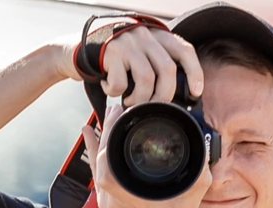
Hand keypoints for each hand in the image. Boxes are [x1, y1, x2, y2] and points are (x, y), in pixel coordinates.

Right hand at [55, 23, 203, 103]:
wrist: (76, 48)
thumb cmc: (113, 59)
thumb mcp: (138, 54)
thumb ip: (155, 64)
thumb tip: (176, 99)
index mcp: (156, 35)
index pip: (184, 50)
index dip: (194, 72)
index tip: (196, 93)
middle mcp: (144, 35)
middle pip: (167, 69)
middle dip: (164, 95)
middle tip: (154, 107)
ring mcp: (127, 42)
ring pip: (146, 78)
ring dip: (140, 98)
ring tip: (130, 102)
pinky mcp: (110, 52)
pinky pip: (121, 82)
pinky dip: (116, 92)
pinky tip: (110, 90)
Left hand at [81, 103, 211, 207]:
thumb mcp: (191, 201)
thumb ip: (199, 176)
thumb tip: (206, 154)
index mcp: (132, 197)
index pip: (110, 165)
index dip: (110, 137)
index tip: (119, 115)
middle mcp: (114, 198)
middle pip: (101, 159)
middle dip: (107, 130)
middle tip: (115, 108)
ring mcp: (105, 200)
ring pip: (97, 164)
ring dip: (101, 138)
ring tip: (108, 116)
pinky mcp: (103, 200)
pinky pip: (96, 171)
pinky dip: (93, 150)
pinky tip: (89, 132)